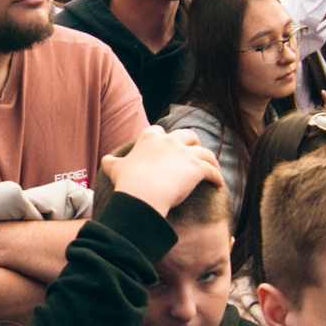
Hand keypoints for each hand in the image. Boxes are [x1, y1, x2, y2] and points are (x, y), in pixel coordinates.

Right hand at [101, 126, 224, 215]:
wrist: (142, 193)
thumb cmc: (128, 181)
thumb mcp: (115, 168)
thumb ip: (111, 161)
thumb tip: (106, 159)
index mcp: (150, 138)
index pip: (159, 131)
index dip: (163, 139)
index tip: (165, 146)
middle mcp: (169, 141)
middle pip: (187, 135)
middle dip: (192, 142)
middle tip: (193, 151)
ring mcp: (185, 153)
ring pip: (204, 152)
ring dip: (210, 159)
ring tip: (213, 167)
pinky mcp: (197, 168)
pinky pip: (212, 170)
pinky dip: (217, 176)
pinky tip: (219, 184)